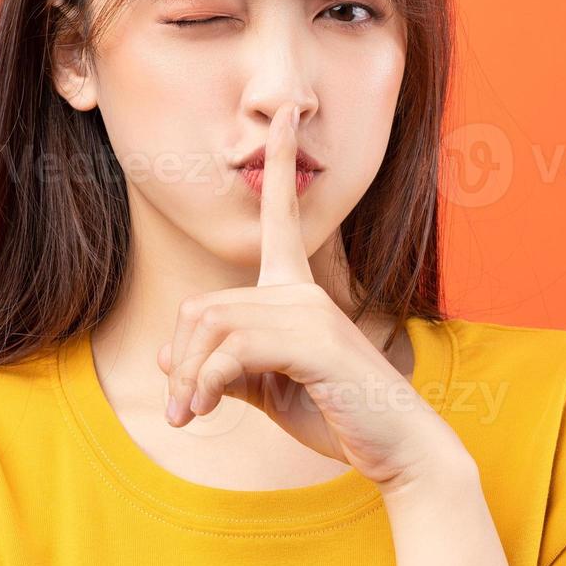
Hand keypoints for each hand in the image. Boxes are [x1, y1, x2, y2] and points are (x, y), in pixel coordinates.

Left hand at [157, 101, 464, 490]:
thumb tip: (167, 355)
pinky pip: (232, 350)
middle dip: (181, 360)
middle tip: (180, 409)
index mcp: (298, 292)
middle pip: (205, 304)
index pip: (282, 215)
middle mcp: (304, 291)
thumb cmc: (337, 416)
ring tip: (190, 416)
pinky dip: (206, 383)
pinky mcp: (313, 340)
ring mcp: (311, 311)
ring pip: (213, 325)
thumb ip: (222, 370)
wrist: (398, 450)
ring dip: (189, 378)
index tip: (285, 115)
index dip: (281, 163)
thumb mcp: (268, 390)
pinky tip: (207, 410)